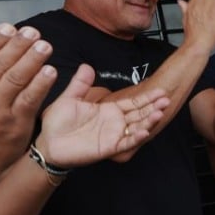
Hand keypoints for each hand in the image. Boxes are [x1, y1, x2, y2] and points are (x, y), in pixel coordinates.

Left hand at [35, 64, 169, 166]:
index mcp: (109, 110)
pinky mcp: (109, 147)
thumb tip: (87, 66)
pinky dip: (136, 137)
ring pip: (137, 127)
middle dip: (153, 107)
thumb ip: (80, 84)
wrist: (48, 143)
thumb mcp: (69, 98)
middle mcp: (115, 122)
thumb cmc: (57, 123)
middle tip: (167, 99)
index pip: (133, 102)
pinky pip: (126, 142)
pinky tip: (145, 130)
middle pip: (140, 114)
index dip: (147, 97)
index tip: (160, 90)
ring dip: (149, 121)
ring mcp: (114, 135)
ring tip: (160, 112)